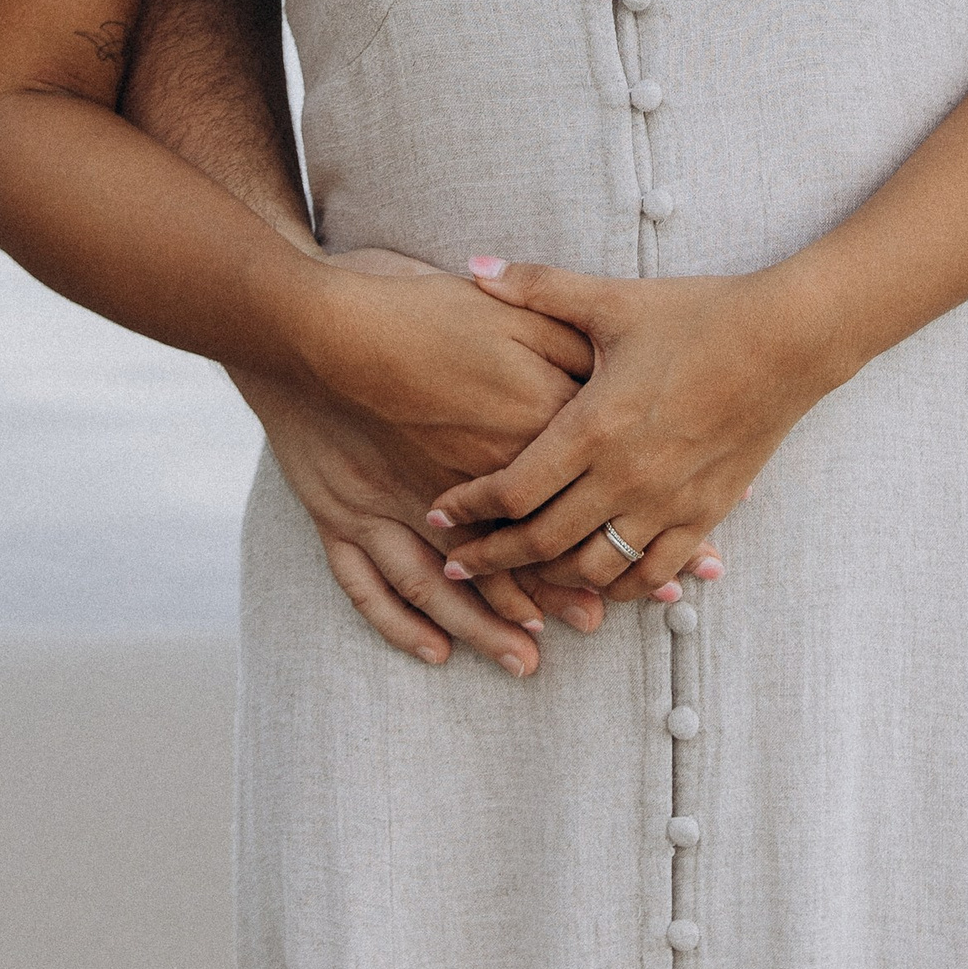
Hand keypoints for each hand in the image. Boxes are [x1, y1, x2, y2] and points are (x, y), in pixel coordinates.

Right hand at [264, 248, 606, 672]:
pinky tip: (435, 651)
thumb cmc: (412, 308)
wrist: (313, 321)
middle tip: (601, 625)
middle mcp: (453, 486)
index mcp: (504, 437)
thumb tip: (619, 361)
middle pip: (515, 553)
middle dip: (561, 592)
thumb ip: (567, 340)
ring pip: (447, 585)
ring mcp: (389, 509)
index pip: (573, 499)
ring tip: (528, 661)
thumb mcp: (508, 312)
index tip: (654, 563)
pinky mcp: (339, 516)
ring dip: (489, 626)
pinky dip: (403, 623)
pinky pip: (371, 586)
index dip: (615, 531)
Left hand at [422, 258, 812, 602]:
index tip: (441, 515)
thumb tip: (474, 264)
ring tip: (523, 574)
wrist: (789, 339)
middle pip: (542, 542)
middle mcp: (626, 477)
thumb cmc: (700, 314)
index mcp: (596, 426)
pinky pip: (652, 574)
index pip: (514, 488)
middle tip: (458, 564)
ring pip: (593, 569)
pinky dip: (618, 585)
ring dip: (550, 578)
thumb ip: (539, 287)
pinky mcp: (706, 516)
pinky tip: (597, 579)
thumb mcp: (614, 300)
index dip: (470, 508)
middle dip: (492, 558)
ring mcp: (668, 503)